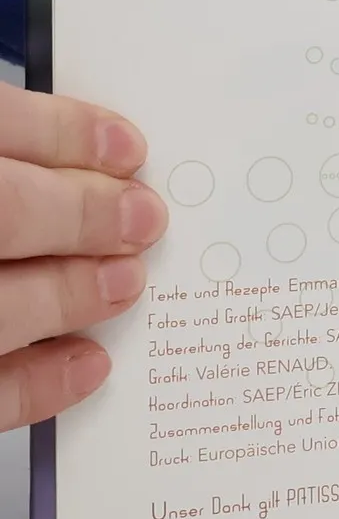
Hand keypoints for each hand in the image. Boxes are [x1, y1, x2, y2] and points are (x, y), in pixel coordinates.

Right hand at [0, 85, 166, 427]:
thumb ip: (14, 152)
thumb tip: (98, 160)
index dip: (62, 133)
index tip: (128, 149)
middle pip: (3, 211)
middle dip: (83, 215)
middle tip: (144, 220)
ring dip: (68, 294)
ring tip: (125, 284)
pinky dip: (36, 385)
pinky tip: (90, 364)